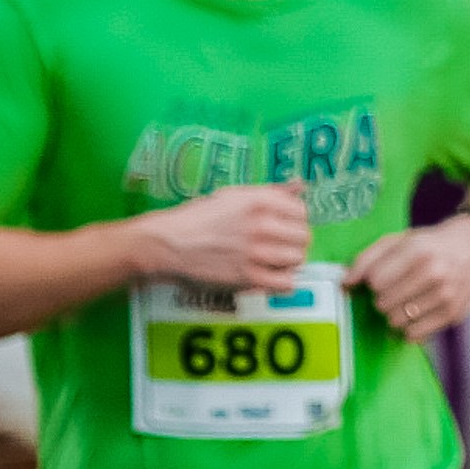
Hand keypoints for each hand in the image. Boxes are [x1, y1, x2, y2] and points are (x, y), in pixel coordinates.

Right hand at [136, 183, 310, 293]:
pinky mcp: (249, 278)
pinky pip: (286, 283)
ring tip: (271, 261)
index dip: (294, 220)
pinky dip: (281, 282)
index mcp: (258, 200)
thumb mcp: (231, 195)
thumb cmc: (197, 218)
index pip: (301, 211)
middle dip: (294, 241)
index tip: (283, 225)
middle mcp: (261, 225)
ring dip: (288, 262)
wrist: (166, 244)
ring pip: (298, 259)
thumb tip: (300, 185)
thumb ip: (270, 191)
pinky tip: (269, 276)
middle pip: (303, 237)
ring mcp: (256, 253)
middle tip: (278, 245)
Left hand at [351, 214, 469, 343]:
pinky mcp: (452, 314)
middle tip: (395, 289)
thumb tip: (346, 283)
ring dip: (394, 314)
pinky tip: (416, 313)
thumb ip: (367, 259)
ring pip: (396, 321)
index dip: (372, 281)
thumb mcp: (398, 240)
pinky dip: (409, 327)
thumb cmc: (429, 244)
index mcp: (417, 250)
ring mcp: (445, 296)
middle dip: (382, 298)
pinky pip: (414, 334)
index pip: (375, 281)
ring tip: (406, 300)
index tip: (382, 276)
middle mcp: (433, 273)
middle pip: (383, 303)